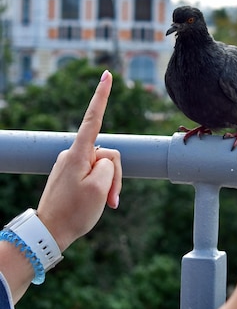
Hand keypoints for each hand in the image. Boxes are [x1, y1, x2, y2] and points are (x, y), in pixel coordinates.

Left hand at [37, 70, 121, 251]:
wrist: (50, 233)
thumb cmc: (75, 211)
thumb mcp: (101, 188)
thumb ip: (110, 165)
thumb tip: (103, 159)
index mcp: (79, 153)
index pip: (94, 118)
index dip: (102, 95)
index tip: (107, 75)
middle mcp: (73, 154)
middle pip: (107, 154)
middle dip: (114, 176)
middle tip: (111, 200)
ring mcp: (71, 164)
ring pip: (102, 167)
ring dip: (108, 185)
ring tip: (103, 204)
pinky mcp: (70, 174)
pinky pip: (93, 175)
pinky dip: (100, 188)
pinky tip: (94, 204)